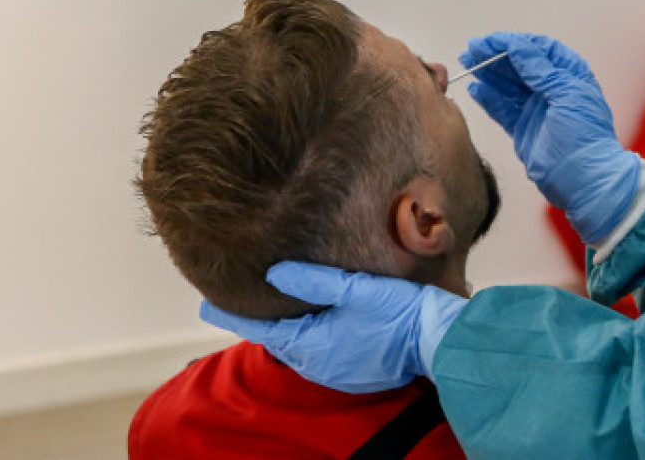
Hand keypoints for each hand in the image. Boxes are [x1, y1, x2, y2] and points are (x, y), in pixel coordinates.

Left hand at [199, 261, 465, 393]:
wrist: (439, 340)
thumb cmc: (399, 313)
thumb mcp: (355, 289)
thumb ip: (314, 280)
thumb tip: (275, 273)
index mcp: (313, 346)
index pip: (262, 330)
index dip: (233, 315)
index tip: (205, 305)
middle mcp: (320, 365)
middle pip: (279, 340)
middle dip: (260, 321)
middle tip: (238, 300)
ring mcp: (338, 371)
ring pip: (300, 348)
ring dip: (286, 329)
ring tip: (272, 307)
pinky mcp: (356, 369)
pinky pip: (321, 353)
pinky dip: (309, 337)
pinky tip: (314, 321)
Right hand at [459, 32, 639, 242]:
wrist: (585, 180)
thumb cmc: (584, 135)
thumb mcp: (565, 94)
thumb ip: (540, 69)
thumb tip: (517, 45)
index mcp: (569, 76)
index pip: (539, 50)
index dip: (515, 43)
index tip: (491, 41)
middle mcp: (552, 90)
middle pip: (520, 65)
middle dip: (496, 56)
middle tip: (471, 49)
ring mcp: (537, 110)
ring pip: (508, 85)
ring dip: (488, 74)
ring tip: (467, 64)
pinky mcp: (524, 130)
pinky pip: (503, 109)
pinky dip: (489, 98)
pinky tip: (475, 89)